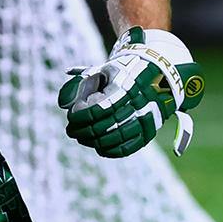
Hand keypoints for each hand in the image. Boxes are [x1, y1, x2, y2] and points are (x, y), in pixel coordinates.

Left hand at [58, 27, 203, 158]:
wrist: (159, 73)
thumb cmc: (123, 72)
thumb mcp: (102, 70)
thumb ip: (79, 84)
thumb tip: (63, 104)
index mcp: (124, 86)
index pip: (98, 109)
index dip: (81, 116)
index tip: (71, 116)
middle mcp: (138, 103)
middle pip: (106, 126)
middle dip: (83, 131)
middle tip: (71, 130)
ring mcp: (147, 117)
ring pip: (117, 138)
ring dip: (95, 142)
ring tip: (83, 139)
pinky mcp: (150, 129)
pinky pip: (131, 146)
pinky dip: (113, 150)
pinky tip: (100, 148)